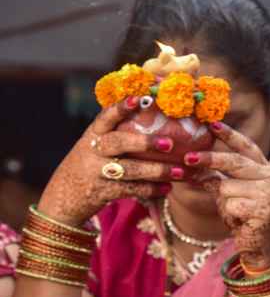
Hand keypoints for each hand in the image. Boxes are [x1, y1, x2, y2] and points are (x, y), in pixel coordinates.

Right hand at [38, 97, 184, 225]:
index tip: (140, 98)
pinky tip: (167, 188)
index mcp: (93, 134)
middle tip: (170, 143)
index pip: (106, 116)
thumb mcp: (95, 144)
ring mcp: (97, 171)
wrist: (63, 198)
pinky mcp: (103, 191)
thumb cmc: (89, 165)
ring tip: (180, 172)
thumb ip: (116, 131)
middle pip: (118, 142)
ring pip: (130, 170)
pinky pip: (131, 190)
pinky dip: (151, 189)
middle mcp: (93, 150)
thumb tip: (148, 107)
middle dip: (144, 142)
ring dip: (157, 171)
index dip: (122, 107)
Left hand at [186, 122, 269, 269]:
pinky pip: (230, 204)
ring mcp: (268, 193)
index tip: (211, 123)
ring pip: (227, 187)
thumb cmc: (244, 216)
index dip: (229, 134)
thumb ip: (219, 177)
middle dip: (209, 159)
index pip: (246, 146)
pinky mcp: (263, 209)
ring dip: (223, 201)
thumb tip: (193, 162)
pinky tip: (240, 222)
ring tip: (235, 211)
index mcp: (265, 169)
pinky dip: (228, 214)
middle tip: (187, 158)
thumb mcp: (230, 193)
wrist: (260, 246)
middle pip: (234, 161)